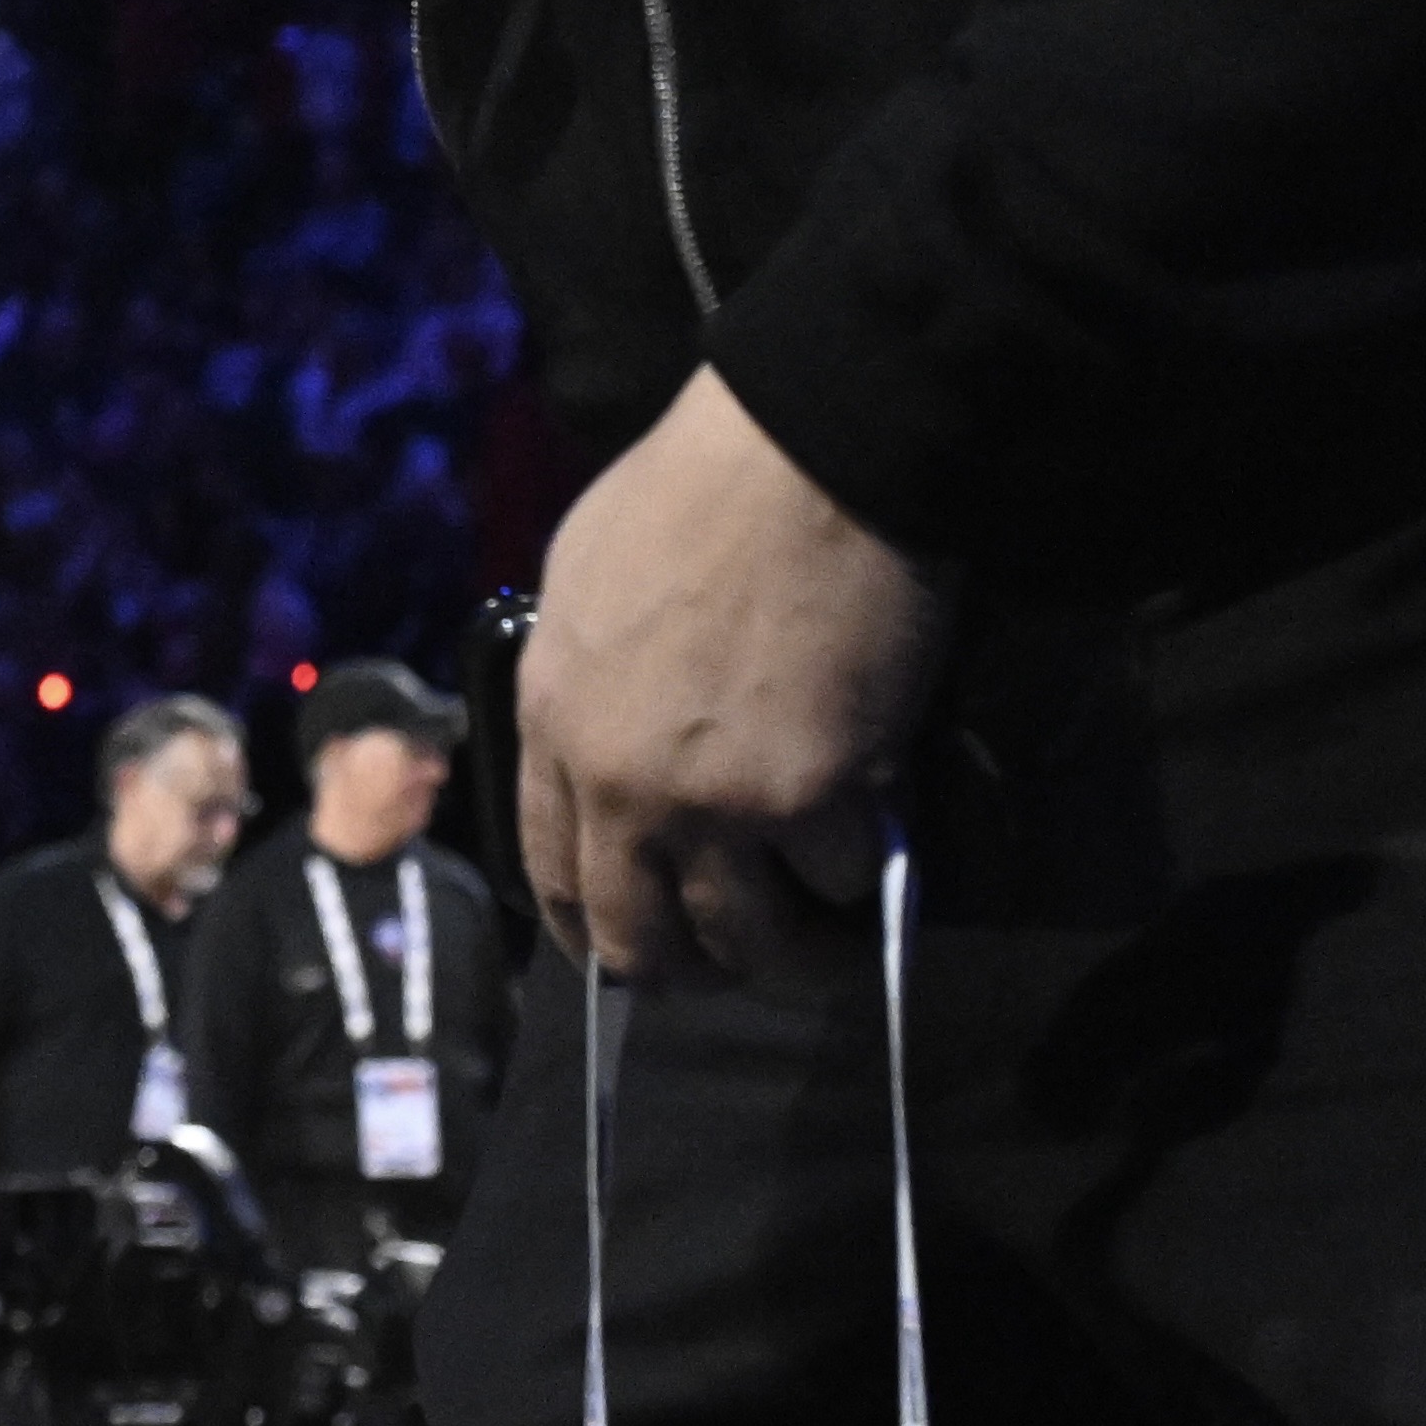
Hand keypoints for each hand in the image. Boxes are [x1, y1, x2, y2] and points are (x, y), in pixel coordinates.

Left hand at [517, 367, 945, 984]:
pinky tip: (872, 826)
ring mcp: (716, 802)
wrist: (801, 455)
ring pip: (750, 943)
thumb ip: (582, 693)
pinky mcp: (812, 800)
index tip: (639, 947)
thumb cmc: (690, 492)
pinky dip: (861, 866)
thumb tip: (609, 760)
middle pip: (643, 943)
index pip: (552, 880)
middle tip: (739, 956)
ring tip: (824, 931)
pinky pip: (840, 880)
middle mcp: (621, 784)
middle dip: (692, 969)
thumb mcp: (582, 585)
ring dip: (791, 948)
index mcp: (553, 725)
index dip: (598, 932)